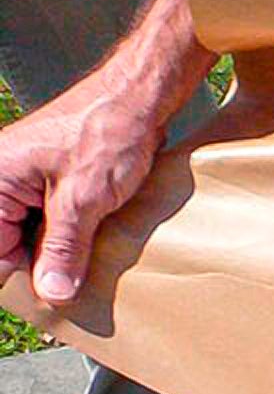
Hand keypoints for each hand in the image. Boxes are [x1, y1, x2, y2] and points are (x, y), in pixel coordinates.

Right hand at [0, 68, 164, 305]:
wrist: (140, 96)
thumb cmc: (108, 132)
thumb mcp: (84, 199)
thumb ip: (63, 249)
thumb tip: (52, 293)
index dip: (23, 276)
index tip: (56, 296)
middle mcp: (2, 180)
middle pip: (12, 244)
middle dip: (45, 264)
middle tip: (80, 283)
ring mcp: (28, 179)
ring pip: (36, 233)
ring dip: (64, 249)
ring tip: (93, 259)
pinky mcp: (54, 180)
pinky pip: (55, 219)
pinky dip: (75, 233)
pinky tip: (98, 241)